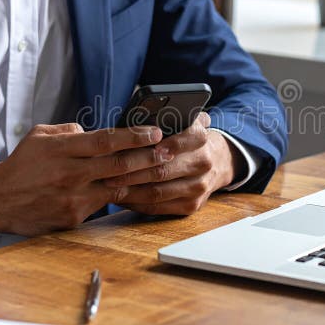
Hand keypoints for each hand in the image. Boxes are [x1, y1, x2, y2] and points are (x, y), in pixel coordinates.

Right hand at [0, 123, 172, 238]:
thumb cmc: (21, 164)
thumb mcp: (40, 136)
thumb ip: (69, 132)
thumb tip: (94, 133)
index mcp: (62, 150)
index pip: (105, 140)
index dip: (133, 136)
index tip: (154, 132)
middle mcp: (70, 174)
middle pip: (118, 165)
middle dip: (148, 157)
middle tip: (169, 151)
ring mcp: (73, 198)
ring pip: (117, 187)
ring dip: (142, 179)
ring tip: (162, 170)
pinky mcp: (74, 217)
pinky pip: (104, 204)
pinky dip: (121, 195)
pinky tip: (139, 189)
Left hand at [103, 113, 245, 215]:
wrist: (218, 161)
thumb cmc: (187, 139)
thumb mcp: (185, 122)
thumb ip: (169, 117)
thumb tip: (137, 117)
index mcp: (201, 137)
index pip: (180, 140)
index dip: (159, 146)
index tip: (136, 148)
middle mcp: (203, 162)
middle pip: (162, 170)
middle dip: (131, 172)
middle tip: (106, 171)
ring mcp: (199, 186)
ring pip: (157, 192)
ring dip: (130, 190)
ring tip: (108, 185)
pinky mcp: (192, 205)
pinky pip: (158, 207)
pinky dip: (137, 203)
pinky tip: (121, 196)